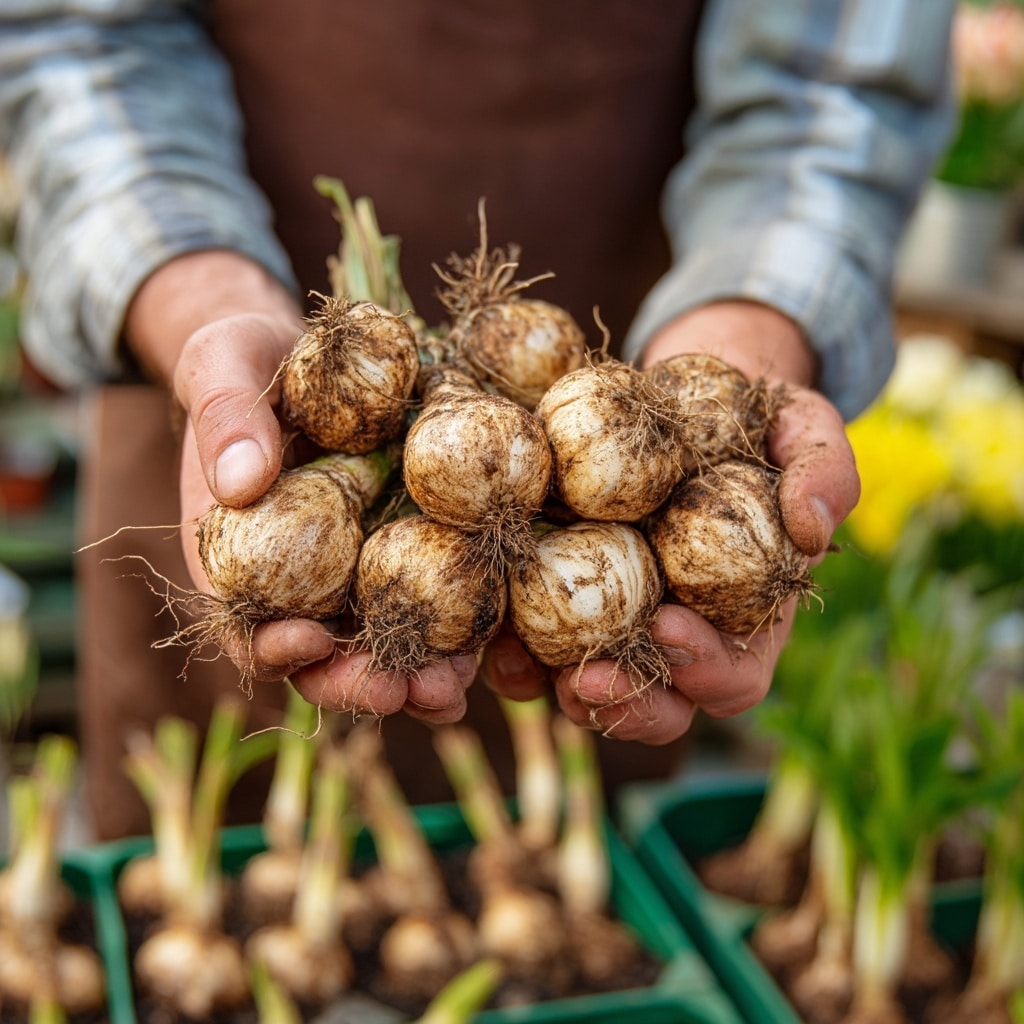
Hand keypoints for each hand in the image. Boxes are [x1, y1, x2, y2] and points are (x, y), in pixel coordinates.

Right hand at [126, 251, 475, 723]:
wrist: (296, 349)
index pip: (249, 626)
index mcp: (243, 557)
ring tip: (450, 690)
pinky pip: (433, 598)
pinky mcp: (409, 547)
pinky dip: (456, 632)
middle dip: (359, 683)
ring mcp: (358, 570)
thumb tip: (241, 482)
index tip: (306, 641)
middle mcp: (302, 580)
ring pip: (386, 644)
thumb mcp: (222, 371)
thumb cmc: (244, 364)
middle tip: (398, 693)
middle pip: (325, 657)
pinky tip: (485, 649)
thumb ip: (226, 420)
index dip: (273, 648)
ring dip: (417, 677)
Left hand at [483, 300, 859, 742]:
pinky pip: (533, 641)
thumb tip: (812, 525)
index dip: (706, 668)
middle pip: (659, 702)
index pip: (735, 674)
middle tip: (587, 680)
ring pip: (588, 687)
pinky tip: (488, 637)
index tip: (669, 628)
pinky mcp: (561, 594)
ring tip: (524, 668)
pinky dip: (510, 650)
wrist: (679, 394)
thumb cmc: (751, 417)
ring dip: (556, 689)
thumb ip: (824, 468)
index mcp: (742, 617)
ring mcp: (616, 619)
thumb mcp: (803, 426)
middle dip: (625, 704)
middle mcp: (677, 631)